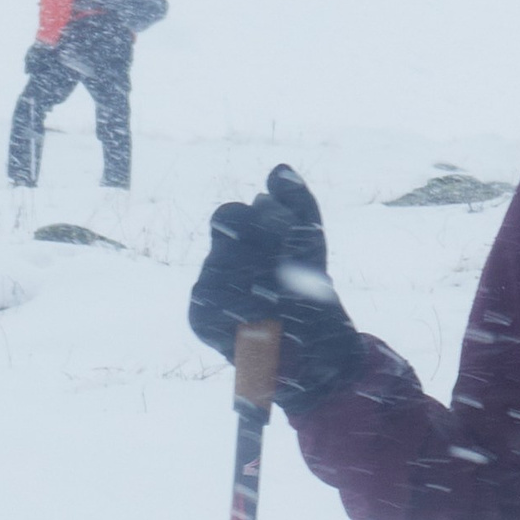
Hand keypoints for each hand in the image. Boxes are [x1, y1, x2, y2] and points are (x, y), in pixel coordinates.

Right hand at [189, 166, 364, 411]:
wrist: (318, 349)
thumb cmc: (309, 291)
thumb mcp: (311, 242)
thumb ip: (297, 202)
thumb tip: (278, 170)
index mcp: (237, 238)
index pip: (233, 215)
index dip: (264, 222)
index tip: (290, 237)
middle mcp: (216, 261)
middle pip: (222, 236)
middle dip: (261, 246)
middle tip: (288, 267)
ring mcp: (205, 289)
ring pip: (218, 269)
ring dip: (255, 280)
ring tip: (283, 299)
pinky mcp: (201, 319)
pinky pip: (210, 303)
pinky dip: (241, 308)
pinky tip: (261, 317)